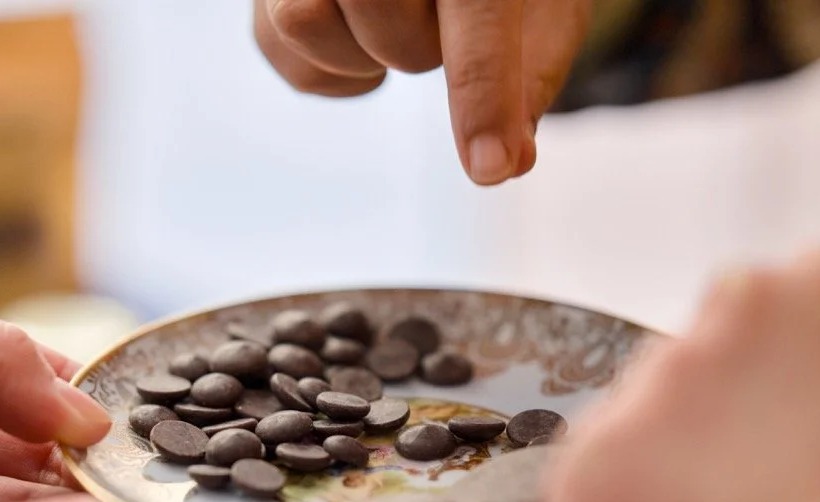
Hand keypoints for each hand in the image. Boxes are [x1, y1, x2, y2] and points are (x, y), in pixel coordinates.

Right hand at [253, 0, 591, 184]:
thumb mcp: (539, 9)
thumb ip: (528, 76)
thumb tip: (509, 162)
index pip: (477, 7)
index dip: (483, 93)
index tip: (489, 166)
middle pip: (375, 4)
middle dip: (411, 47)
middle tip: (435, 32)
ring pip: (304, 20)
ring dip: (360, 54)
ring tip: (393, 29)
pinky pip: (280, 50)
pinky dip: (329, 70)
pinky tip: (360, 39)